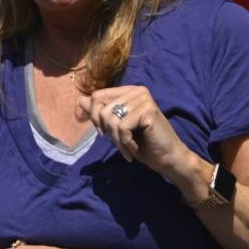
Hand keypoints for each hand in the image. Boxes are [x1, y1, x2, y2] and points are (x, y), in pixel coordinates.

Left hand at [77, 86, 195, 186]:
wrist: (168, 158)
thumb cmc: (143, 143)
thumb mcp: (117, 128)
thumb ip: (100, 113)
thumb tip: (79, 101)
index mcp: (128, 91)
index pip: (97, 96)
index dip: (92, 116)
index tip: (100, 133)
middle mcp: (136, 90)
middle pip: (102, 108)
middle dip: (108, 132)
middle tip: (120, 144)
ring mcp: (143, 98)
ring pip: (111, 119)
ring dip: (117, 140)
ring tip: (128, 148)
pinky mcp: (148, 110)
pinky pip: (122, 128)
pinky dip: (125, 143)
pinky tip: (134, 148)